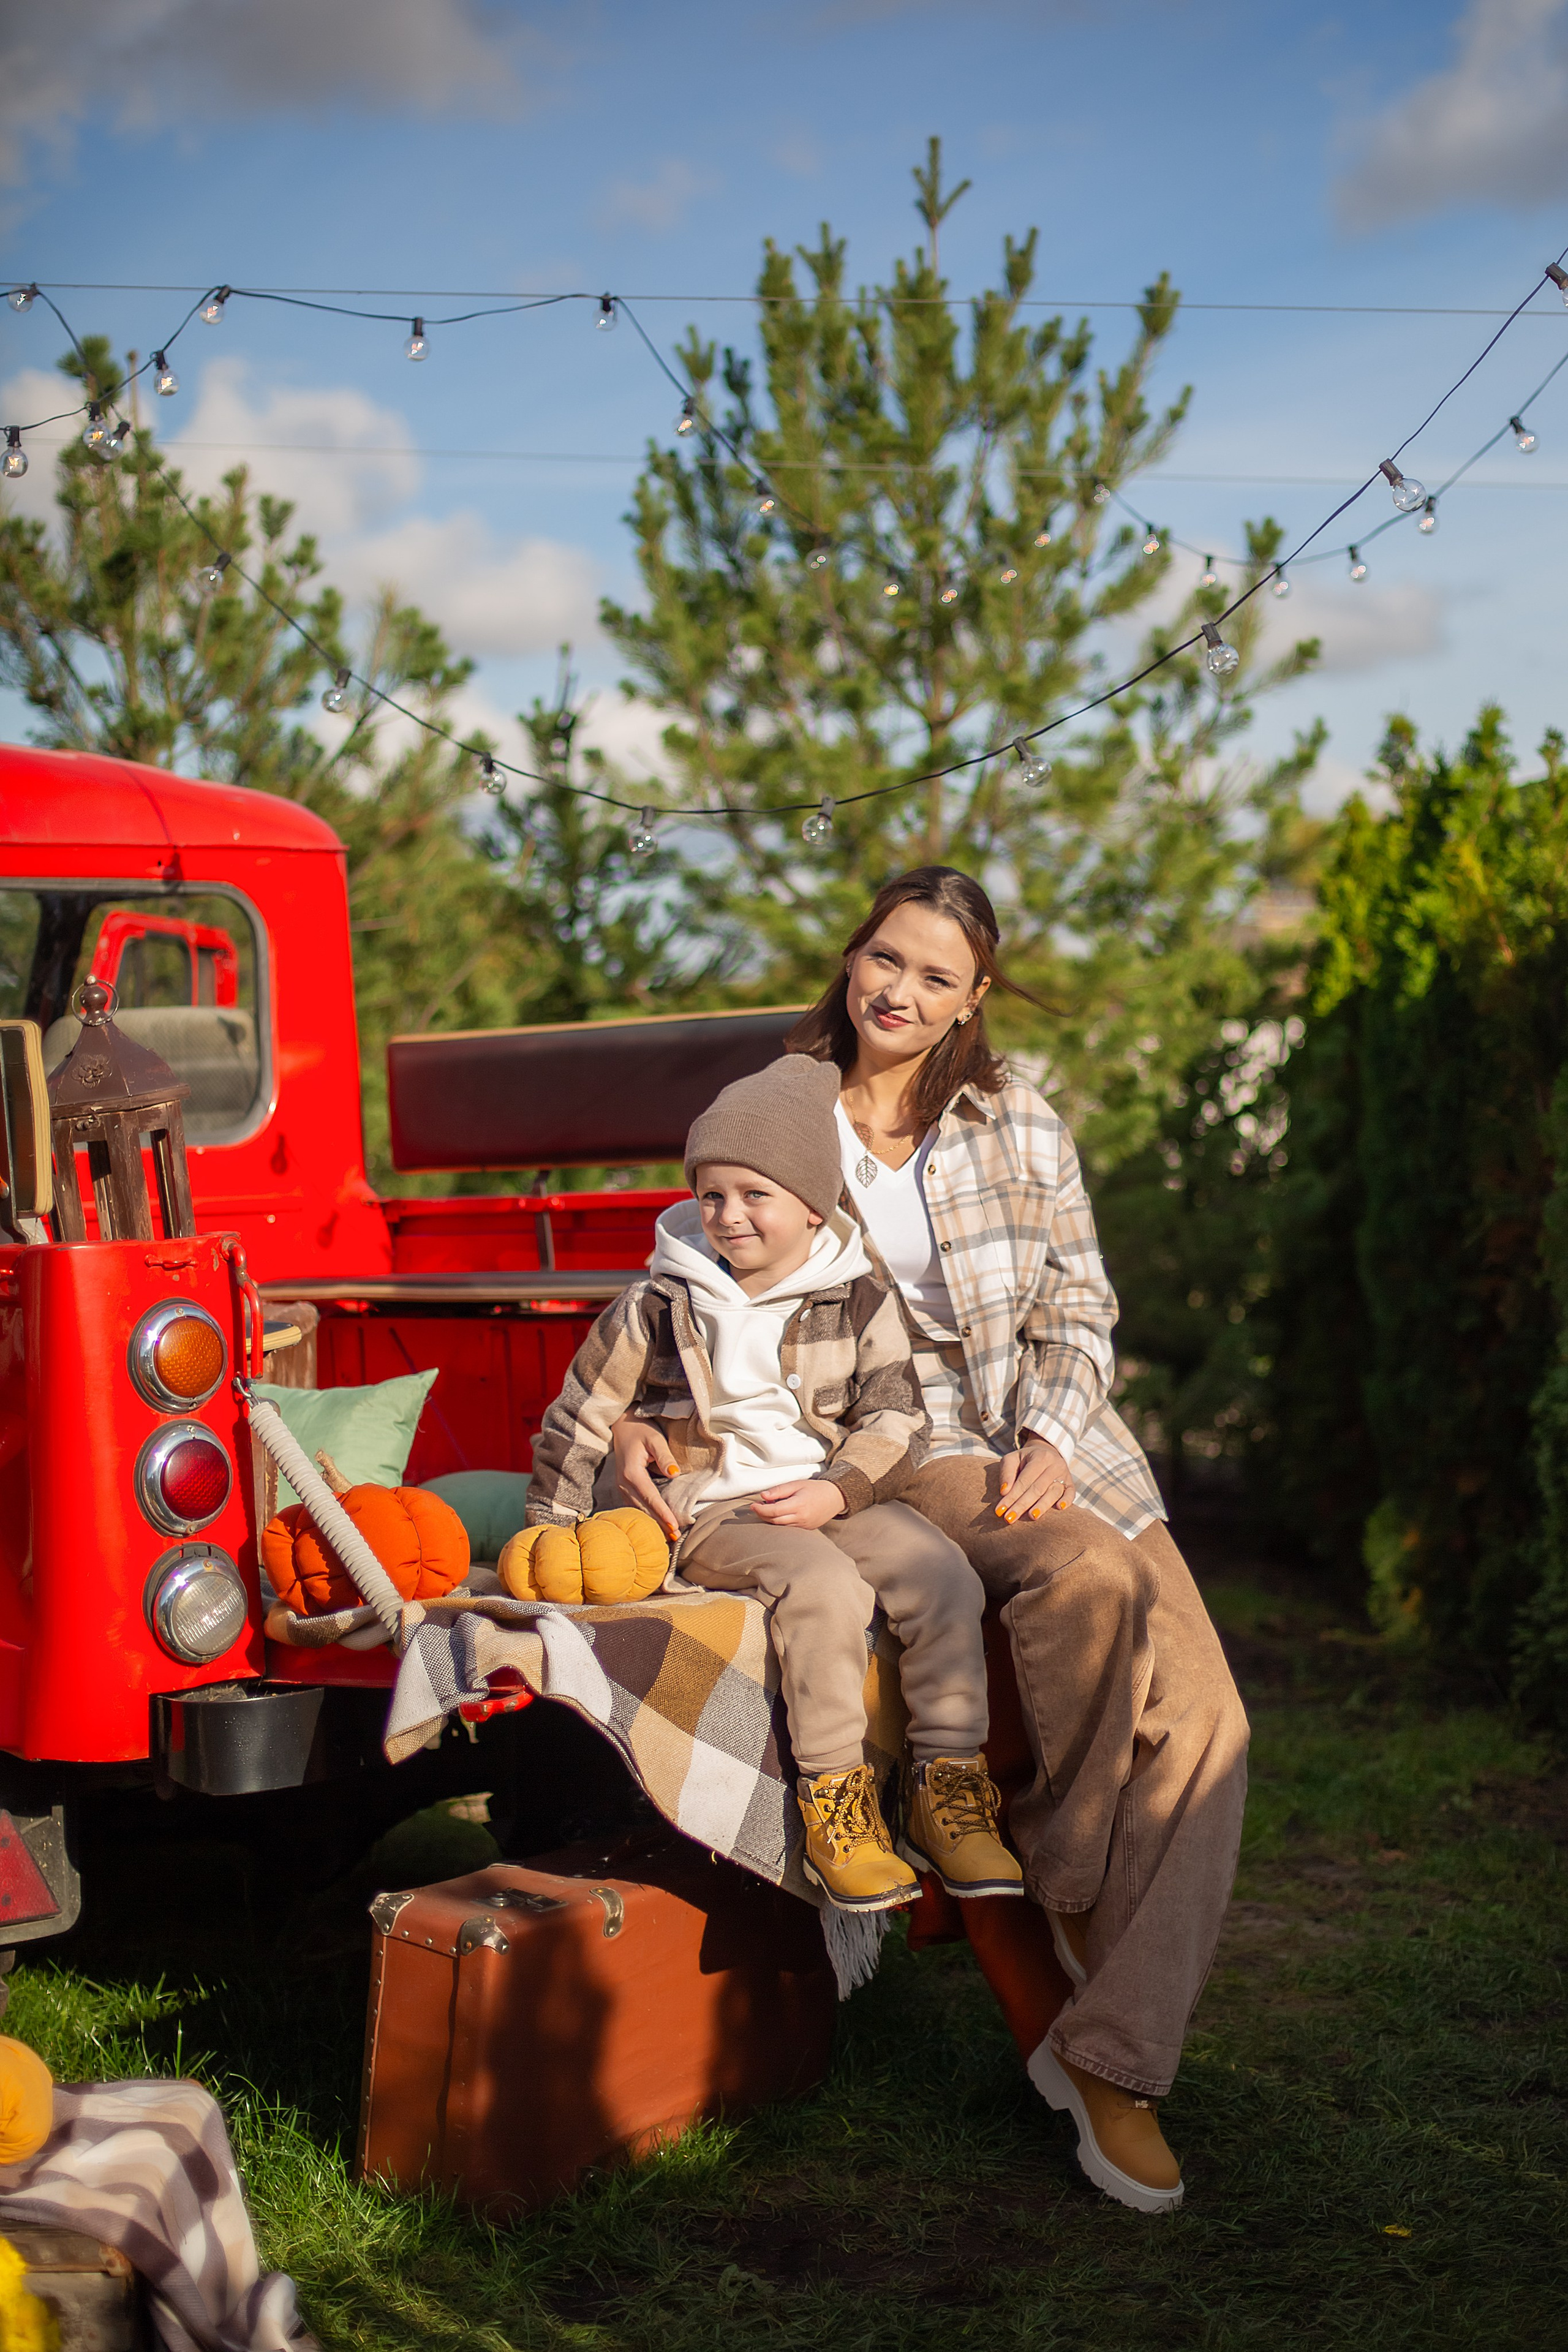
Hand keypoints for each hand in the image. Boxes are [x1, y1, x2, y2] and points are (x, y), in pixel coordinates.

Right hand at [610, 1414, 681, 1538]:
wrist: (622, 1425)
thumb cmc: (640, 1430)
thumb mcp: (655, 1438)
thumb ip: (665, 1456)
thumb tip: (674, 1474)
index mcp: (631, 1472)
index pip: (650, 1497)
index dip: (662, 1512)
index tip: (674, 1526)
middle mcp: (623, 1483)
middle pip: (643, 1508)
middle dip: (659, 1524)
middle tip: (675, 1537)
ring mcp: (621, 1486)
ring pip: (638, 1510)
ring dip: (652, 1523)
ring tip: (668, 1536)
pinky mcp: (624, 1487)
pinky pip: (634, 1506)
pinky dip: (645, 1516)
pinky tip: (655, 1524)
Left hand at [750, 1478, 846, 1529]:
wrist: (834, 1498)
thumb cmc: (814, 1489)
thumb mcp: (796, 1484)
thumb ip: (779, 1490)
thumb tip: (763, 1496)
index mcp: (799, 1505)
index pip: (774, 1511)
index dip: (761, 1509)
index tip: (753, 1505)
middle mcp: (801, 1518)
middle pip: (775, 1521)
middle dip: (763, 1515)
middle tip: (756, 1507)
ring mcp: (803, 1526)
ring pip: (780, 1526)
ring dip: (770, 1519)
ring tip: (767, 1509)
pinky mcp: (805, 1530)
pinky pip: (788, 1528)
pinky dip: (780, 1522)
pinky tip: (778, 1514)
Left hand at [996, 1435, 1074, 1522]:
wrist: (1046, 1453)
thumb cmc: (1024, 1460)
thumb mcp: (1012, 1459)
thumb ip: (1006, 1473)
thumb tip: (1004, 1492)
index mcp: (1039, 1457)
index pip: (1024, 1480)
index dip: (1011, 1496)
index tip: (999, 1511)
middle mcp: (1054, 1465)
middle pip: (1037, 1488)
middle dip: (1022, 1505)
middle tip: (1009, 1518)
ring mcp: (1065, 1474)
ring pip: (1054, 1492)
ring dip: (1042, 1506)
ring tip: (1031, 1516)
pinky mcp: (1071, 1483)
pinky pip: (1071, 1493)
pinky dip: (1067, 1501)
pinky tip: (1059, 1508)